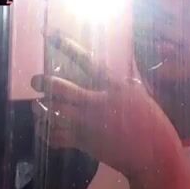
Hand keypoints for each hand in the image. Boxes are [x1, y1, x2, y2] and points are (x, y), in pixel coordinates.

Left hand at [31, 33, 180, 178]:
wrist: (154, 156)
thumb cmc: (151, 122)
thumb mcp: (139, 93)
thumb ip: (122, 78)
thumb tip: (114, 62)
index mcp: (114, 86)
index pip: (85, 60)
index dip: (64, 44)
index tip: (48, 32)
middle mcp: (97, 102)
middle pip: (59, 88)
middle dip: (43, 82)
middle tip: (35, 80)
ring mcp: (89, 124)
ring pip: (52, 114)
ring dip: (40, 109)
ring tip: (37, 106)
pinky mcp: (84, 143)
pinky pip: (55, 137)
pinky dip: (46, 133)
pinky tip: (45, 128)